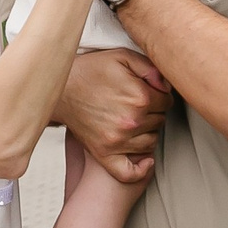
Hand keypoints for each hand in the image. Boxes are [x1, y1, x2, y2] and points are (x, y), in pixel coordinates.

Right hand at [59, 49, 168, 181]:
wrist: (60, 89)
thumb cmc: (90, 71)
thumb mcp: (121, 56)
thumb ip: (150, 67)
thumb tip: (167, 86)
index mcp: (140, 97)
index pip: (167, 102)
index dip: (160, 96)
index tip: (149, 93)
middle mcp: (132, 121)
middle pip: (160, 121)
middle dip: (154, 113)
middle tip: (137, 105)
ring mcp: (118, 140)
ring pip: (151, 142)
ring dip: (148, 133)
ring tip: (135, 122)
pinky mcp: (104, 153)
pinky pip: (129, 172)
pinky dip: (141, 169)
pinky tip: (144, 160)